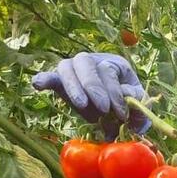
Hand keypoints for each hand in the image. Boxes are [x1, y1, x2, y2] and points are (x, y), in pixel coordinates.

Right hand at [32, 52, 149, 136]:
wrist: (116, 116)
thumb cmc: (130, 109)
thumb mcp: (138, 108)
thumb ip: (138, 106)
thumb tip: (130, 102)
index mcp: (113, 65)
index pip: (108, 70)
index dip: (114, 92)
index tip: (121, 114)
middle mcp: (92, 63)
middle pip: (85, 62)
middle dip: (93, 85)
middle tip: (103, 109)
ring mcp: (74, 72)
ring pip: (66, 67)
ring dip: (73, 86)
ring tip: (82, 105)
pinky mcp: (61, 84)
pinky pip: (50, 77)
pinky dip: (44, 79)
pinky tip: (38, 84)